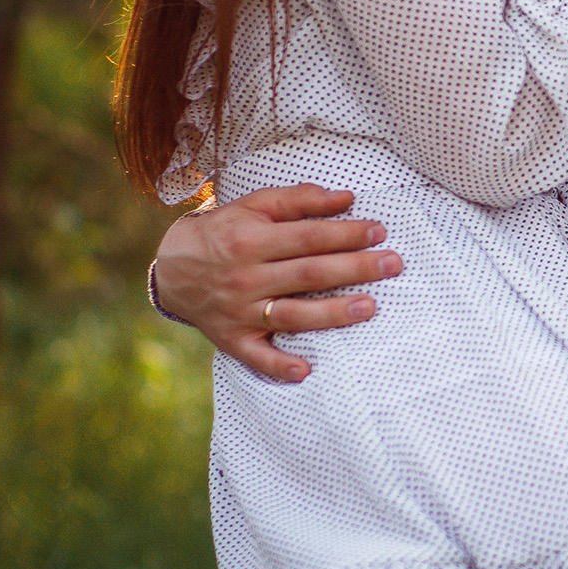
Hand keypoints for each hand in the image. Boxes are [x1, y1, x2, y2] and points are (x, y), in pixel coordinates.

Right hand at [152, 184, 402, 383]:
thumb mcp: (254, 205)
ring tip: (369, 307)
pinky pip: (258, 357)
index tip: (380, 231)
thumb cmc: (224, 232)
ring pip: (293, 315)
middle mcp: (247, 277)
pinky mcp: (234, 339)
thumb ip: (299, 199)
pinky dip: (280, 365)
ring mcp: (240, 312)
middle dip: (354, 268)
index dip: (347, 233)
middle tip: (393, 264)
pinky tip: (307, 370)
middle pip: (309, 274)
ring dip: (332, 314)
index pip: (309, 237)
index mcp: (252, 240)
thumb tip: (346, 198)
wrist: (173, 269)